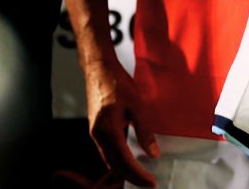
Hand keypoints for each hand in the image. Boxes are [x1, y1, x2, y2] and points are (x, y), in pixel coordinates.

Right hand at [83, 55, 155, 187]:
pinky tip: (128, 159)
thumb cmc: (117, 83)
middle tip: (148, 183)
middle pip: (114, 165)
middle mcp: (98, 136)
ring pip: (109, 160)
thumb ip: (145, 131)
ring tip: (140, 175)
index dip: (138, 175)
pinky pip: (106, 151)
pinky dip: (118, 159)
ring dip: (123, 170)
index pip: (124, 161)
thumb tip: (153, 153)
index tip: (150, 182)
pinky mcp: (96, 129)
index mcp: (108, 131)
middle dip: (131, 177)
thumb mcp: (137, 106)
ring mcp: (95, 133)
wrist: (98, 70)